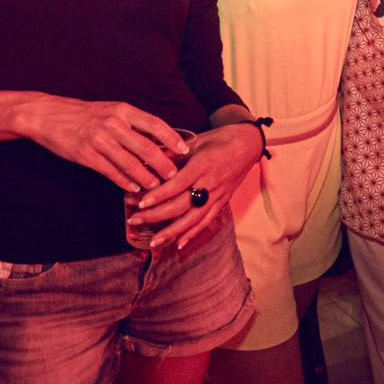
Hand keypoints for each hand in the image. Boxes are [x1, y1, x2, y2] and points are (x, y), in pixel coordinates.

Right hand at [19, 98, 190, 192]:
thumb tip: (157, 141)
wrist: (48, 115)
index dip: (172, 138)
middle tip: (174, 175)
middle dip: (163, 164)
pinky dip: (124, 181)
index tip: (185, 150)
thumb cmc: (85, 114)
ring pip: (130, 163)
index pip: (155, 124)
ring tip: (156, 186)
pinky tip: (134, 188)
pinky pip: (110, 172)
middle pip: (146, 148)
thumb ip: (133, 124)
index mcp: (123, 111)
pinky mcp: (86, 156)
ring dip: (146, 177)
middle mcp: (113, 124)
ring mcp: (99, 140)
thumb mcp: (112, 110)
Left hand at [130, 120, 262, 248]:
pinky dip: (192, 234)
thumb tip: (147, 162)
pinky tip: (178, 244)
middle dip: (156, 215)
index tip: (140, 203)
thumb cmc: (220, 139)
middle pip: (182, 204)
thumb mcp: (197, 140)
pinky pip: (207, 221)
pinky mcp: (223, 201)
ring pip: (193, 218)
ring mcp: (218, 194)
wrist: (249, 144)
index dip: (159, 195)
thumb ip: (172, 153)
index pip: (178, 184)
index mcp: (203, 164)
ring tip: (154, 242)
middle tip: (134, 220)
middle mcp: (211, 182)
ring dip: (172, 232)